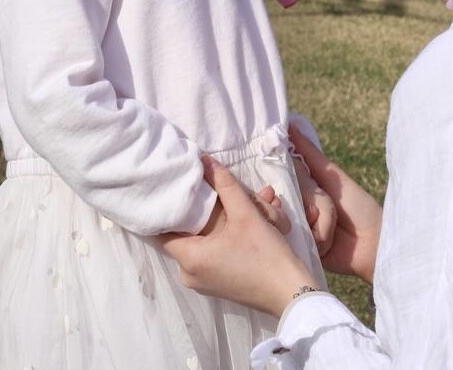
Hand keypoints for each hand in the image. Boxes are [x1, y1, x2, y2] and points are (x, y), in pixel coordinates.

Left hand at [162, 157, 318, 317]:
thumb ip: (225, 185)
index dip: (170, 206)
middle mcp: (190, 274)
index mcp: (189, 259)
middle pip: (191, 231)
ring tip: (258, 199)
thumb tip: (205, 160)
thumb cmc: (264, 254)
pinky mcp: (219, 283)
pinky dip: (232, 233)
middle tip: (230, 188)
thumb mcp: (246, 214)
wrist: (290, 292)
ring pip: (207, 239)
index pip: (162, 230)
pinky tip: (259, 215)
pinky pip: (217, 251)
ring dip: (229, 218)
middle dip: (212, 207)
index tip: (178, 187)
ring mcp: (204, 281)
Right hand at [289, 125, 382, 283]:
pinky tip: (327, 242)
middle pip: (287, 195)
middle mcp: (297, 207)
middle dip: (308, 199)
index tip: (270, 170)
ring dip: (315, 219)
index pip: (282, 176)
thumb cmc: (357, 205)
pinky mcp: (302, 248)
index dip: (276, 173)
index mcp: (304, 188)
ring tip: (332, 228)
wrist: (372, 242)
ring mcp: (298, 228)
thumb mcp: (333, 176)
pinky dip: (315, 236)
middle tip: (323, 206)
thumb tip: (290, 125)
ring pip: (292, 216)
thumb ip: (310, 154)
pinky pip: (298, 236)